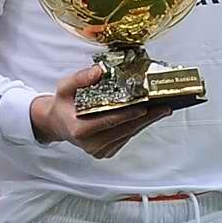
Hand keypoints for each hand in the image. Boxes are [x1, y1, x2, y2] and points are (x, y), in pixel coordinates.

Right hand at [29, 60, 183, 158]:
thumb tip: (99, 70)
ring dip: (145, 122)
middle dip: (146, 118)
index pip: (108, 121)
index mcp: (79, 130)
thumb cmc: (63, 104)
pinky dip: (136, 126)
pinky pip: (125, 138)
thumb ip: (80, 78)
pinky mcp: (105, 152)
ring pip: (127, 135)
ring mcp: (99, 151)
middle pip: (124, 130)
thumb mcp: (64, 87)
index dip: (127, 115)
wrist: (57, 123)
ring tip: (161, 110)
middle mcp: (90, 144)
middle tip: (164, 107)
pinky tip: (148, 116)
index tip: (144, 108)